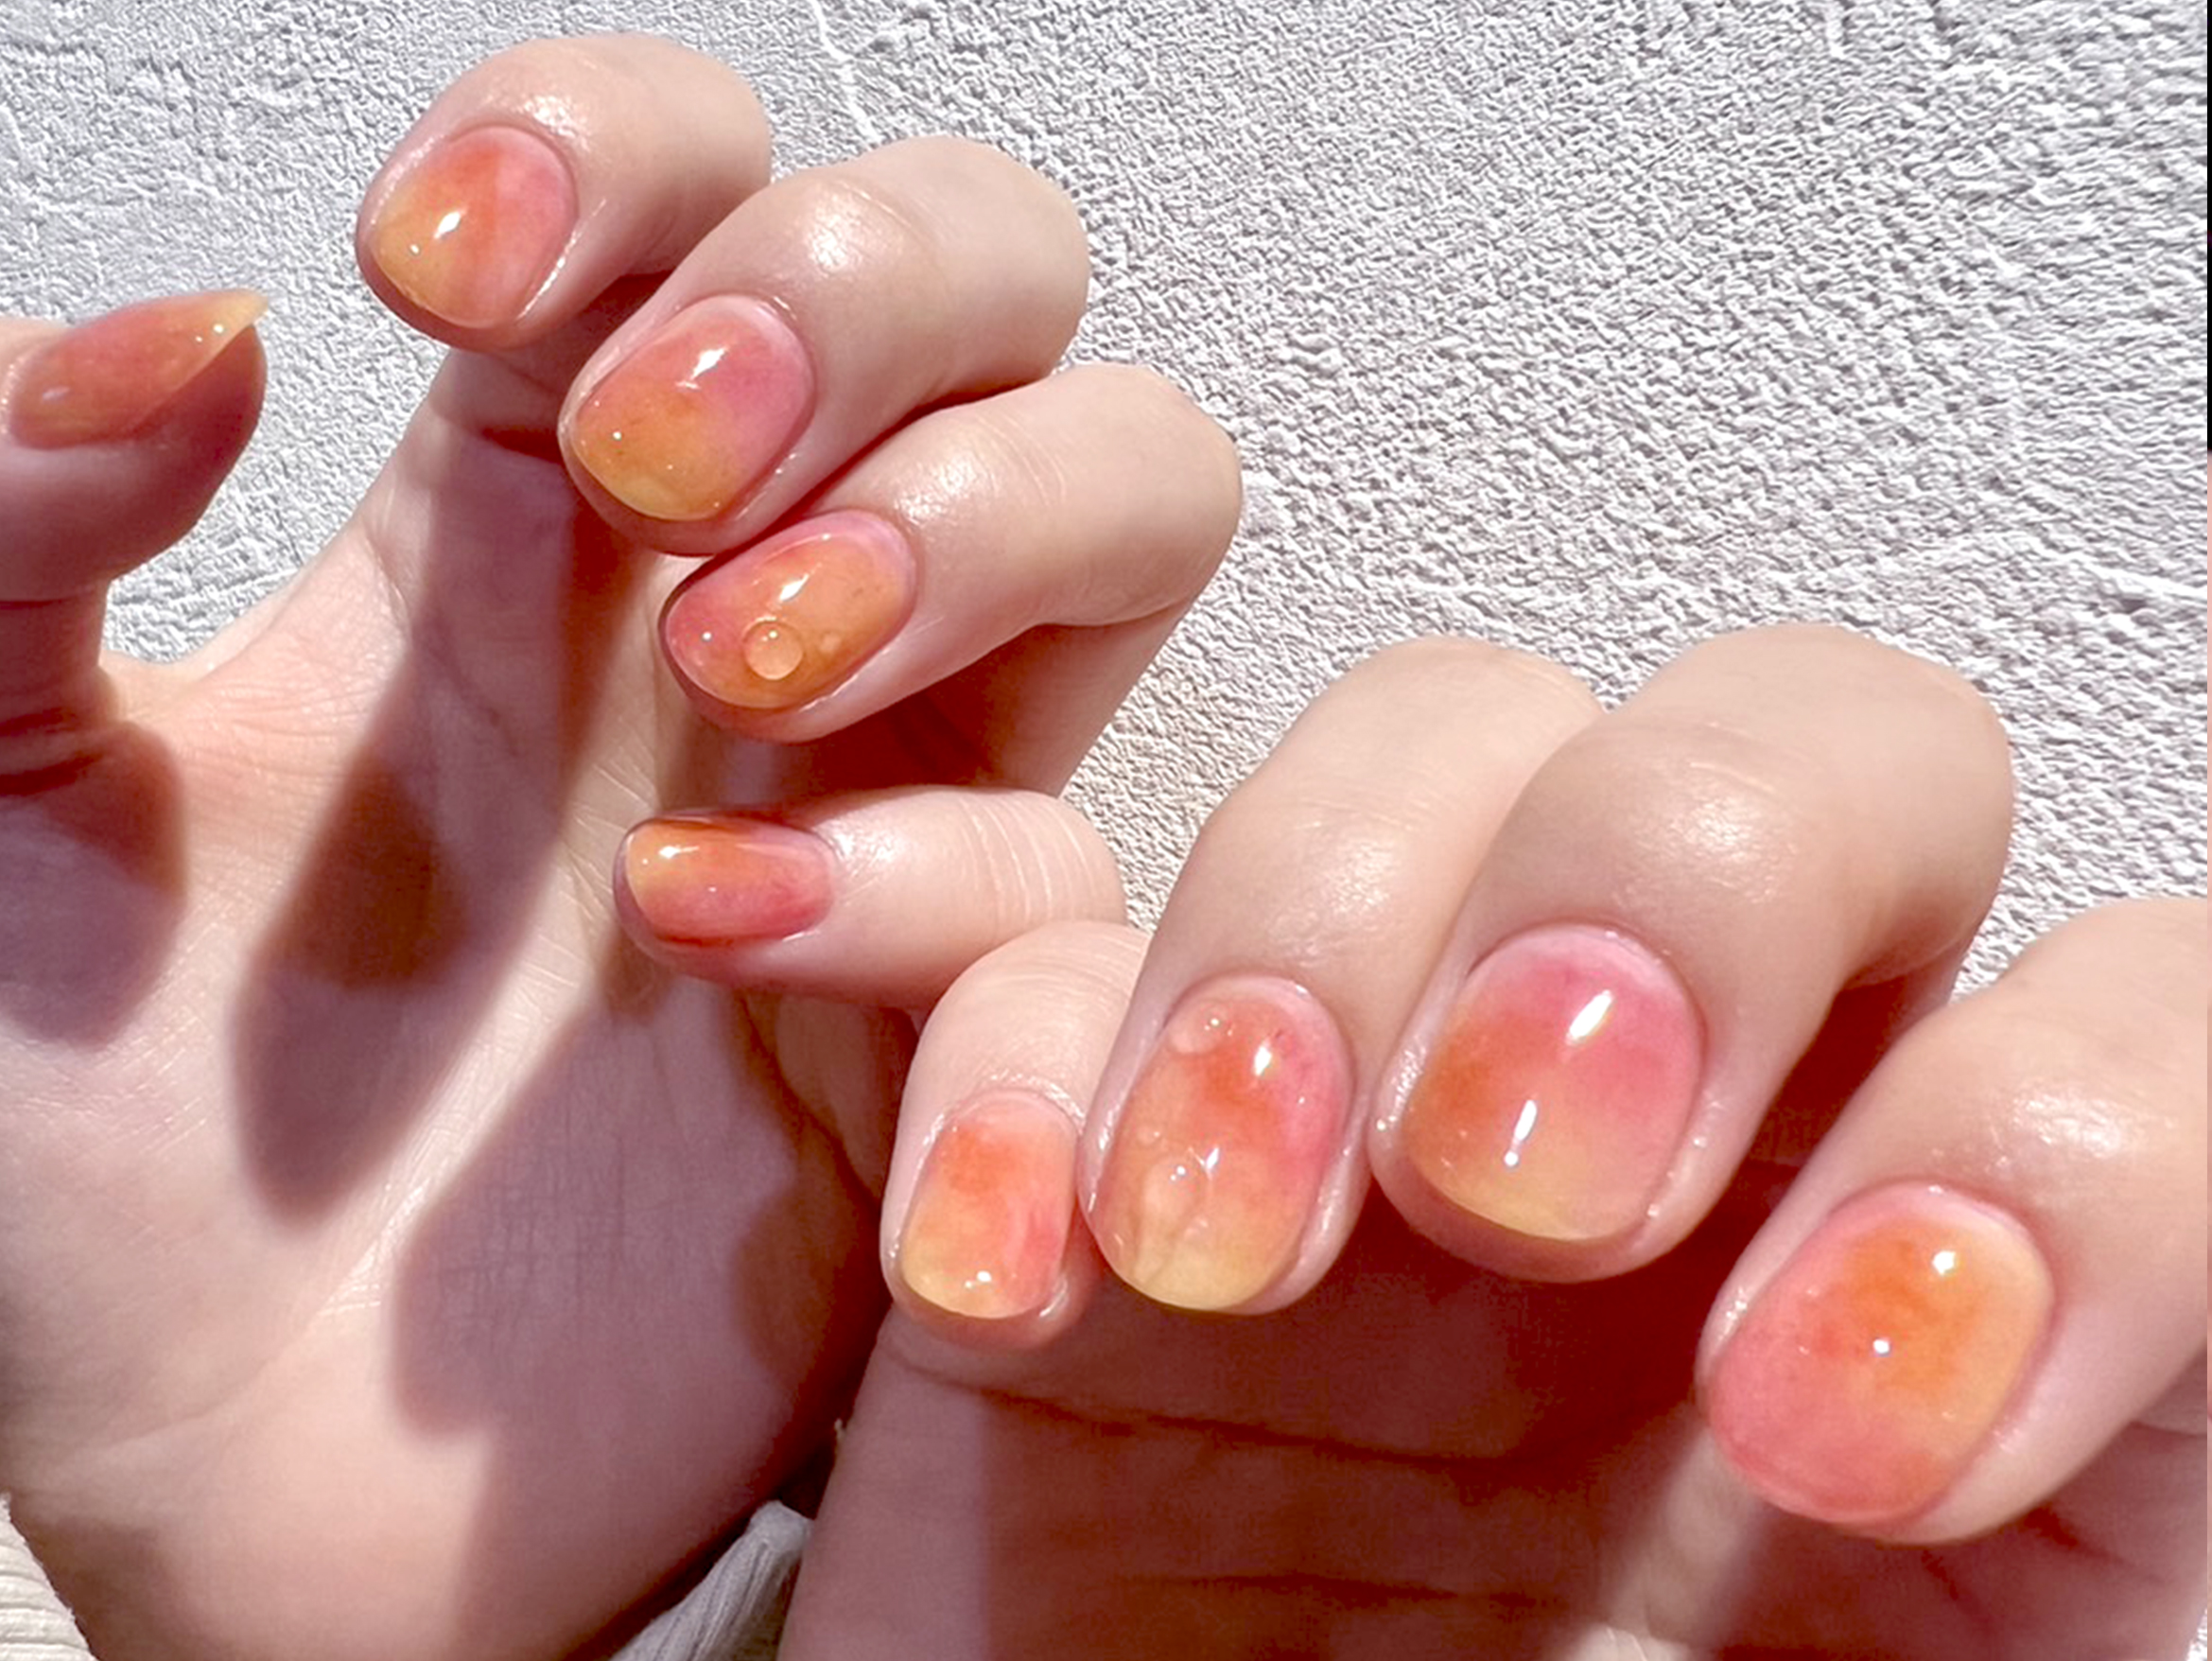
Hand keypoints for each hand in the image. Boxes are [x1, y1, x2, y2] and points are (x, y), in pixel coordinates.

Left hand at [0, 37, 1234, 1660]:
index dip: (623, 150)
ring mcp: (887, 797)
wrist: (241, 1501)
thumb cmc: (92, 1177)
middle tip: (659, 456)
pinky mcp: (966, 1012)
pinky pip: (1082, 866)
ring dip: (991, 510)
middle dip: (862, 291)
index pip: (683, 177)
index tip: (442, 281)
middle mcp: (746, 615)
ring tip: (763, 659)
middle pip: (984, 268)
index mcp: (516, 517)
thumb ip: (4, 526)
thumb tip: (201, 339)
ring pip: (1137, 486)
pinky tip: (717, 938)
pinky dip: (940, 877)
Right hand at [765, 630, 2205, 1658]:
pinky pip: (1039, 924)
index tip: (1834, 1434)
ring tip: (1212, 1244)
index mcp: (1947, 1321)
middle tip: (1512, 1186)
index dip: (2056, 1146)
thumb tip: (2119, 1537)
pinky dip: (1001, 1034)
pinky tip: (995, 1274)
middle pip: (1808, 754)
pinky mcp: (1094, 1141)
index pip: (2144, 1033)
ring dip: (1315, 923)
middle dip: (1670, 886)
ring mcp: (1389, 1109)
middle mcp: (1702, 1154)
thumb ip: (2075, 1650)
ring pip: (1439, 745)